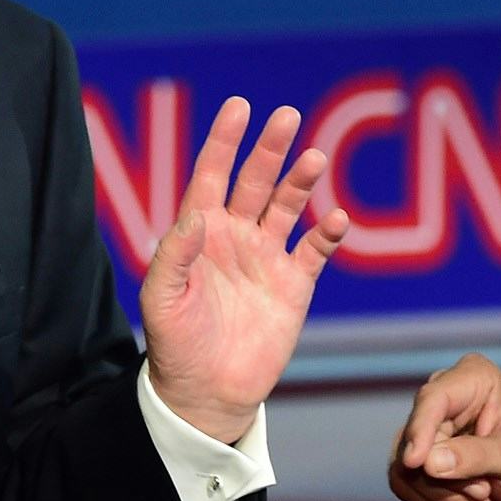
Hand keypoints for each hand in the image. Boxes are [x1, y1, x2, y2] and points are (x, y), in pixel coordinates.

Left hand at [142, 98, 349, 443]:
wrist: (208, 392)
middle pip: (256, 181)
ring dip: (301, 182)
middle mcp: (236, 236)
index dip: (224, 141)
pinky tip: (338, 218)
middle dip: (270, 149)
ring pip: (288, 207)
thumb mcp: (162, 300)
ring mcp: (267, 258)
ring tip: (314, 158)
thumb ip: (175, 255)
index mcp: (201, 233)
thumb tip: (195, 215)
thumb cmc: (175, 345)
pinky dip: (329, 233)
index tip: (238, 108)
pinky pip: (316, 250)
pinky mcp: (294, 285)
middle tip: (286, 116)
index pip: (212, 175)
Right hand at [390, 352, 500, 500]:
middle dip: (446, 477)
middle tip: (483, 492)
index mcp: (473, 379)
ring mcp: (428, 428)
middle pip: (416, 438)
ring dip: (442, 493)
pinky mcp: (419, 458)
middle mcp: (445, 397)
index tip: (416, 462)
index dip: (420, 429)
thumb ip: (477, 456)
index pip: (433, 398)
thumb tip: (429, 462)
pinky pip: (402, 482)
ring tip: (481, 498)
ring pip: (405, 465)